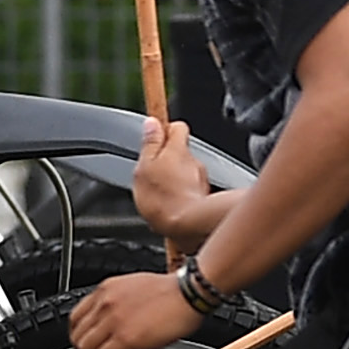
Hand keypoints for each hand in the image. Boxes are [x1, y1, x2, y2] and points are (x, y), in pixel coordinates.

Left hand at [67, 268, 198, 348]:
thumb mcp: (136, 288)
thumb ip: (119, 304)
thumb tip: (115, 324)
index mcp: (106, 289)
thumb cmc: (174, 291)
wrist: (190, 292)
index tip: (88, 346)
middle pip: (76, 335)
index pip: (76, 317)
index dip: (79, 336)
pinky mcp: (124, 338)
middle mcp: (104, 303)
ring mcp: (112, 320)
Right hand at [131, 115, 215, 238]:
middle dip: (166, 160)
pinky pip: (189, 190)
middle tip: (151, 173)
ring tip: (160, 193)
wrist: (187, 226)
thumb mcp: (144, 167)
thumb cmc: (163, 199)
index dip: (165, 131)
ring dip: (174, 179)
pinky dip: (181, 194)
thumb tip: (151, 123)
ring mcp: (200, 179)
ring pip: (185, 173)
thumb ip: (150, 144)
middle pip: (179, 152)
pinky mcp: (203, 196)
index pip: (177, 127)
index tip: (153, 139)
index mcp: (177, 149)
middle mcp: (193, 161)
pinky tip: (170, 205)